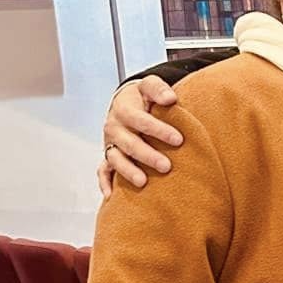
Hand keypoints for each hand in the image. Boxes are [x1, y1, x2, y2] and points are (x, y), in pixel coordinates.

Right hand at [97, 75, 183, 197]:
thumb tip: (170, 98)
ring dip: (128, 171)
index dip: (159, 130)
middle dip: (147, 155)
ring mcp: (110, 143)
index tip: (179, 139)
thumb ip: (159, 89)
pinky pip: (103, 171)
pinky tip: (111, 196)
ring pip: (115, 159)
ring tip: (143, 182)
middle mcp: (114, 127)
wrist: (125, 103)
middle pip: (128, 143)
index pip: (140, 120)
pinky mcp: (108, 156)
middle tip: (166, 166)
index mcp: (123, 109)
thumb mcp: (149, 85)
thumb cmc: (141, 97)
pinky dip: (105, 183)